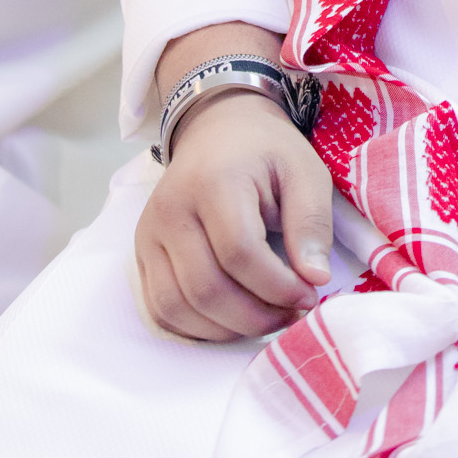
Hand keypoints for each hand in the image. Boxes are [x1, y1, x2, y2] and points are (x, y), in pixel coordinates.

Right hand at [135, 27, 334, 341]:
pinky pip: (161, 310)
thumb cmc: (266, 152)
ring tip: (265, 318)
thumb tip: (315, 278)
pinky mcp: (142, 253)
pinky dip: (196, 328)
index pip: (239, 253)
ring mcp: (150, 233)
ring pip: (178, 307)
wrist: (218, 129)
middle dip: (255, 316)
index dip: (277, 286)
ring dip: (226, 329)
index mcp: (214, 181)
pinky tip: (232, 318)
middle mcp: (172, 209)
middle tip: (290, 314)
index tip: (309, 294)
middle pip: (206, 288)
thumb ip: (311, 223)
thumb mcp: (304, 171)